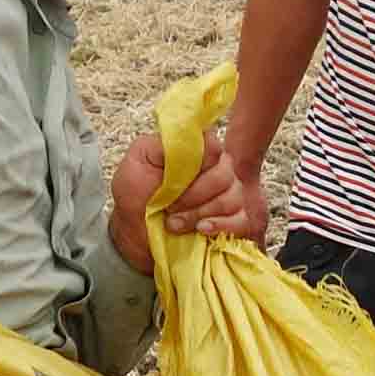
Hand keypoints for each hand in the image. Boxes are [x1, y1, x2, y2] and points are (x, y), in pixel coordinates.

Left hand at [111, 127, 264, 268]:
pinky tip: (201, 230)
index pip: (213, 147)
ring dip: (200, 213)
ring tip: (174, 224)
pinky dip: (222, 226)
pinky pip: (241, 221)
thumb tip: (189, 141)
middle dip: (195, 195)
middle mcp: (217, 169)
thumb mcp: (138, 161)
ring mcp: (228, 196)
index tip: (174, 181)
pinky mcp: (233, 222)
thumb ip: (163, 144)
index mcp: (197, 151)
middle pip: (225, 175)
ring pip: (232, 198)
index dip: (198, 165)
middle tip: (170, 208)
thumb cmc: (136, 196)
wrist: (133, 234)